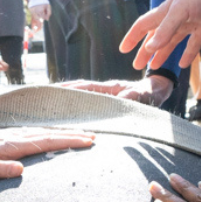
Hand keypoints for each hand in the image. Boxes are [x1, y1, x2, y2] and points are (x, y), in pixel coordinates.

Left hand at [0, 126, 95, 182]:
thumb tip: (20, 171)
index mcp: (5, 146)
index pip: (42, 142)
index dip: (65, 141)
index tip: (86, 141)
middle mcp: (7, 137)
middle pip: (44, 134)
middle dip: (68, 135)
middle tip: (91, 137)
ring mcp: (3, 135)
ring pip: (36, 132)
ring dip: (57, 133)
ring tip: (76, 135)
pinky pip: (26, 133)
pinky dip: (42, 133)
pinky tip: (46, 135)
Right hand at [57, 75, 171, 106]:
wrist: (158, 91)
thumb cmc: (152, 93)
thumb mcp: (146, 94)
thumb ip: (135, 94)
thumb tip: (121, 97)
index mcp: (110, 87)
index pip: (86, 87)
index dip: (70, 89)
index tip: (55, 92)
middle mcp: (103, 90)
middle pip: (78, 90)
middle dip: (61, 93)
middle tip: (42, 98)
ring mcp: (103, 96)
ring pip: (80, 96)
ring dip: (65, 100)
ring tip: (47, 106)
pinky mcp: (105, 104)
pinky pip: (86, 104)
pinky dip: (74, 106)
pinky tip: (65, 114)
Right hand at [121, 0, 200, 71]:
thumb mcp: (181, 10)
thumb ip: (166, 30)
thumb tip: (150, 48)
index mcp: (166, 11)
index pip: (143, 25)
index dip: (132, 37)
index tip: (123, 50)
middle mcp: (176, 18)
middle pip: (156, 37)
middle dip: (145, 51)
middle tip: (137, 66)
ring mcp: (191, 23)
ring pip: (172, 42)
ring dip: (163, 54)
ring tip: (155, 67)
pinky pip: (194, 44)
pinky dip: (188, 54)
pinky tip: (183, 64)